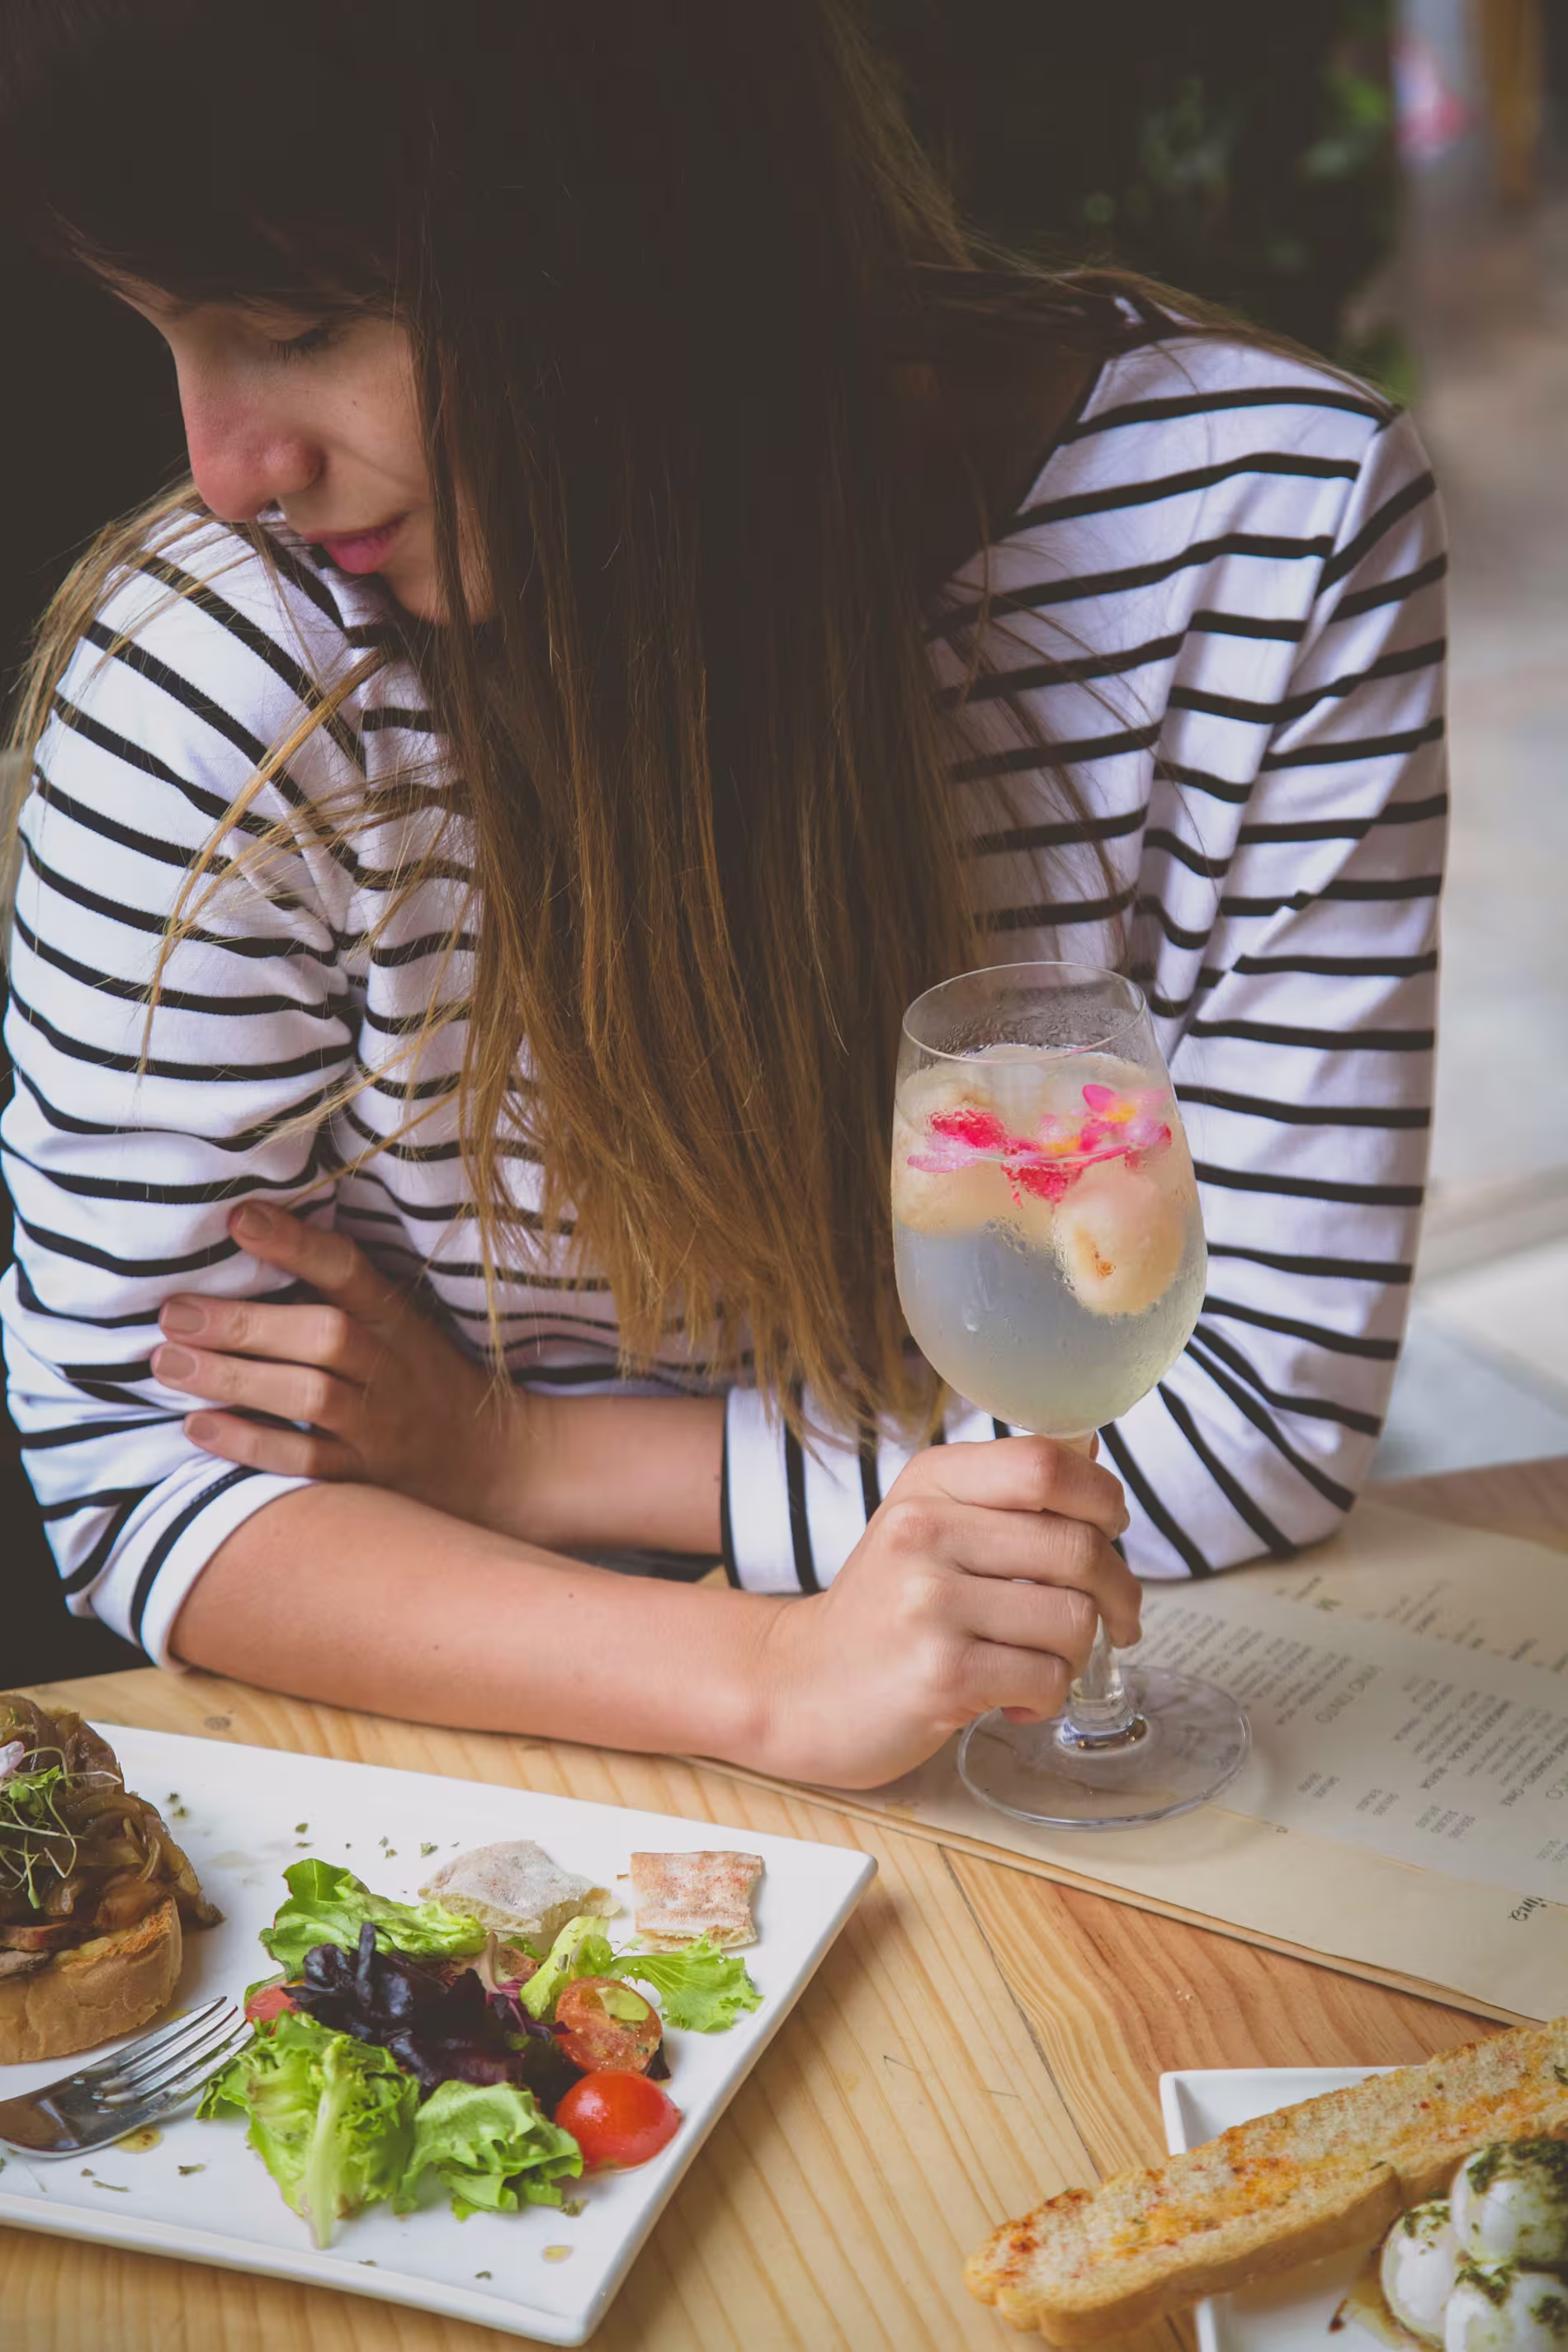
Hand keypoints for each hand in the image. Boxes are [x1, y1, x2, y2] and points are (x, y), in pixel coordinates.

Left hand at [151, 1203, 535, 1530]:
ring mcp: (379, 1423)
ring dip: (234, 1378)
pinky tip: (198, 1427)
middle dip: (246, 1322)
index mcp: (395, 1317)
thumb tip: (242, 1237)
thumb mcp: (397, 1323)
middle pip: (324, 1336)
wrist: (492, 1460)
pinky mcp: (365, 1475)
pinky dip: (250, 1444)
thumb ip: (336, 1292)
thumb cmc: (422, 1378)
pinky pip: (306, 1460)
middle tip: (174, 1310)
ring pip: (308, 1395)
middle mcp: (389, 1365)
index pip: (349, 1270)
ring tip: (168, 1362)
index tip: (240, 1218)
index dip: (297, 1243)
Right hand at [748, 1437, 1137, 1789]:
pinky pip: (1047, 1678)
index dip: (1102, 1497)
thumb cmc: (883, 1607)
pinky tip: (1013, 1697)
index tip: (1111, 1530)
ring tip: (1039, 1661)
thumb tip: (1088, 1447)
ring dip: (1077, 1653)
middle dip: (1117, 1592)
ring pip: (1073, 1619)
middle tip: (1114, 1618)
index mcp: (930, 1483)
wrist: (801, 1686)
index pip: (1046, 1463)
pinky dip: (1046, 1696)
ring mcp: (929, 1603)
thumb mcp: (927, 1522)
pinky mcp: (941, 1674)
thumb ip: (1005, 1491)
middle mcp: (925, 1531)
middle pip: (1078, 1546)